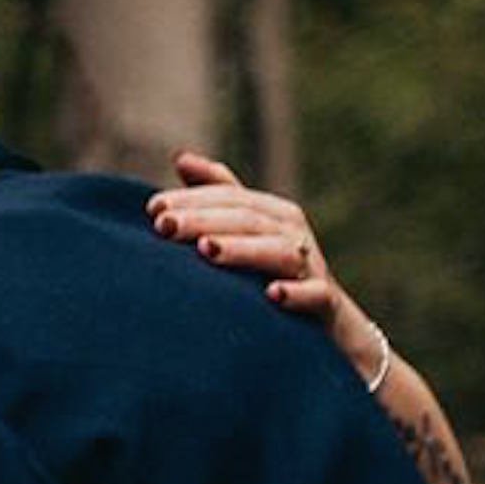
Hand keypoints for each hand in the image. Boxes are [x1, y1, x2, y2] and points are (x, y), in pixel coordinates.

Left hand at [148, 151, 385, 384]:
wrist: (331, 325)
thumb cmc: (276, 273)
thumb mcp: (250, 231)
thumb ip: (219, 195)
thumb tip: (181, 158)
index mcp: (273, 214)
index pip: (230, 198)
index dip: (193, 200)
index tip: (153, 210)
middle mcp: (293, 234)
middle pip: (248, 219)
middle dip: (205, 220)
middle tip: (165, 227)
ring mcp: (312, 267)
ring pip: (279, 252)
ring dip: (243, 250)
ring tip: (207, 251)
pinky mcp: (326, 302)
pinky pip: (316, 294)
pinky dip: (296, 293)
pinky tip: (271, 295)